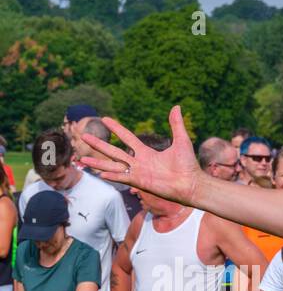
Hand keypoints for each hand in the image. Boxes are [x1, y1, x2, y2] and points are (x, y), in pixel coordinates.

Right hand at [77, 104, 201, 205]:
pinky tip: (99, 173)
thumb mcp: (181, 141)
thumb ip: (176, 124)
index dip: (117, 128)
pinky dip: (111, 175)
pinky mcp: (140, 182)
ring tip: (81, 159)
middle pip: (114, 151)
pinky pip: (122, 177)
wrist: (192, 184)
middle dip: (99, 144)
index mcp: (147, 152)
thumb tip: (176, 106)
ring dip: (98, 162)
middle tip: (84, 135)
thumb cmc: (188, 165)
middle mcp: (139, 162)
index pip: (127, 138)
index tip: (105, 119)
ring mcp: (138, 173)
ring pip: (113, 165)